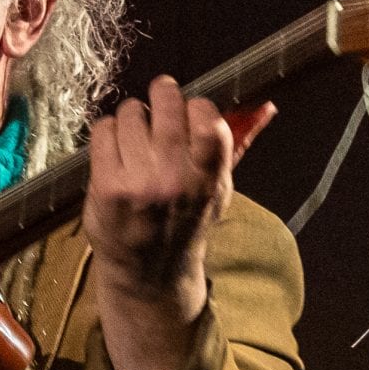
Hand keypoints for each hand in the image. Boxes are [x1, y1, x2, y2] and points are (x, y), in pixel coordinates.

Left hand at [83, 76, 273, 369]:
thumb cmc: (186, 221)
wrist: (149, 273)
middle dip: (161, 96)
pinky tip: (114, 151)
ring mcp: (138, 182)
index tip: (187, 112)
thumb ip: (237, 146)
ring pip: (130, 113)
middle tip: (157, 105)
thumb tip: (266, 106)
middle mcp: (174, 177)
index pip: (207, 115)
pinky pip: (102, 132)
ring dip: (131, 117)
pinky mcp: (106, 187)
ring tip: (134, 138)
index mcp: (208, 175)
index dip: (195, 106)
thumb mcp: (219, 189)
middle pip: (165, 104)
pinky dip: (107, 133)